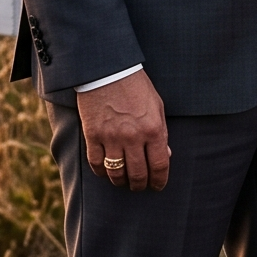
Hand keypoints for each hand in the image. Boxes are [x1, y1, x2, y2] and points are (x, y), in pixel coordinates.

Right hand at [78, 69, 169, 191]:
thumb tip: (164, 155)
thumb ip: (161, 133)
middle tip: (140, 186)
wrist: (107, 71)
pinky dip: (102, 172)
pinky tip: (107, 171)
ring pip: (117, 173)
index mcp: (153, 129)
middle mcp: (133, 137)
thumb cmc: (136, 87)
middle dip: (140, 185)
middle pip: (138, 174)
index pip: (159, 165)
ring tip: (124, 181)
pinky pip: (97, 164)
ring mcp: (111, 137)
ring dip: (121, 181)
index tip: (157, 186)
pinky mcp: (92, 135)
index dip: (159, 181)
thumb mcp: (157, 107)